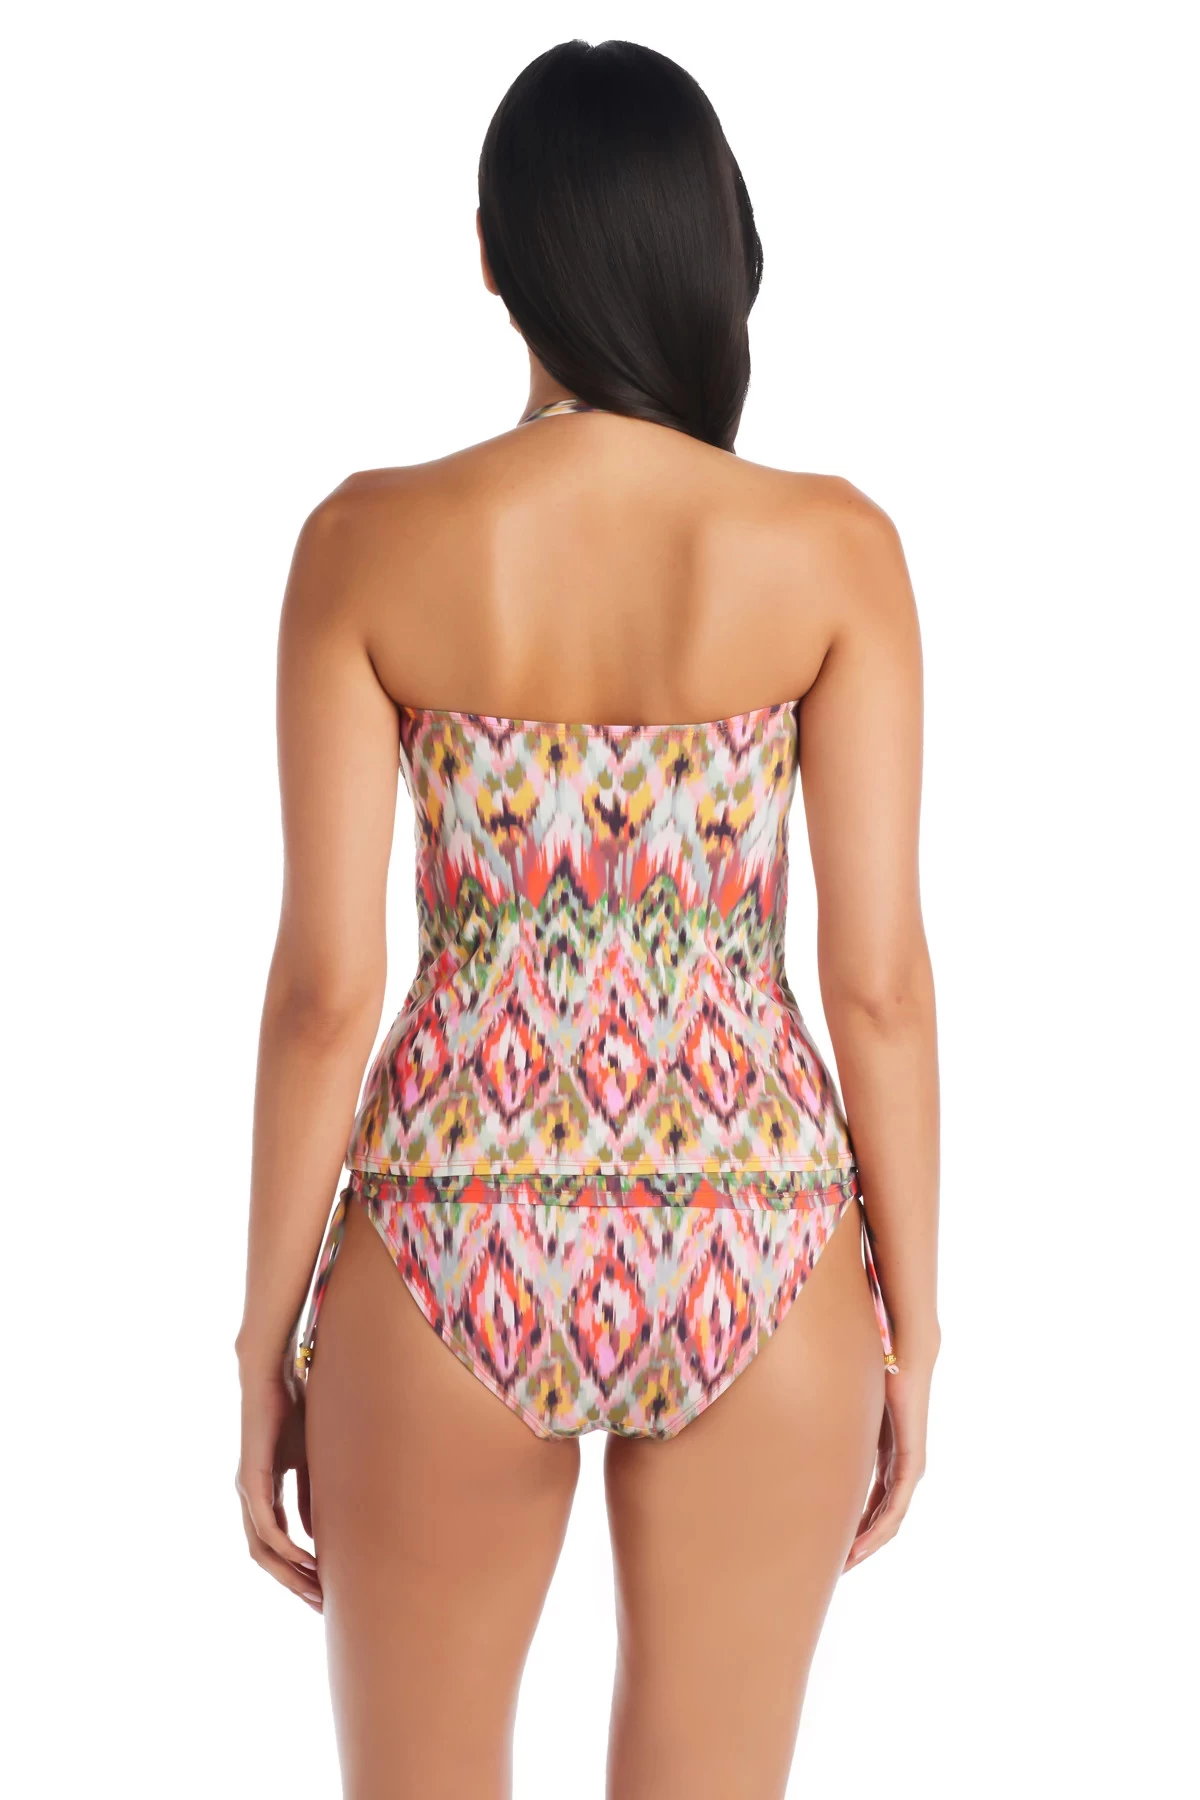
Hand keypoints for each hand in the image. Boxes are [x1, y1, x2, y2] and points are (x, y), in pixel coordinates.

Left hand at [235, 1360, 321, 1610]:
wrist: (272, 1373)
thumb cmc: (293, 1408)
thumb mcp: (310, 1459)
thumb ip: (311, 1493)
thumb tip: (321, 1531)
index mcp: (262, 1492)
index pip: (275, 1544)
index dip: (296, 1570)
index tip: (323, 1589)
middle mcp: (249, 1497)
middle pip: (265, 1558)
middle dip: (293, 1584)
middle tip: (321, 1606)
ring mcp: (247, 1490)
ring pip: (262, 1550)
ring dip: (289, 1574)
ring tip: (316, 1590)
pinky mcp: (250, 1479)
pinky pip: (265, 1526)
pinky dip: (283, 1547)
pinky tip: (305, 1559)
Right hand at [844, 1354, 933, 1569]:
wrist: (904, 1354)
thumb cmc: (873, 1371)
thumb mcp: (847, 1409)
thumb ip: (831, 1422)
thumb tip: (792, 1415)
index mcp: (885, 1457)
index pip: (871, 1503)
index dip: (853, 1528)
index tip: (831, 1548)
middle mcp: (901, 1468)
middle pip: (880, 1519)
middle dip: (859, 1546)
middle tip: (835, 1569)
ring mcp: (909, 1467)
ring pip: (889, 1519)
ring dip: (868, 1545)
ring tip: (846, 1564)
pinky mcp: (911, 1463)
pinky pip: (896, 1506)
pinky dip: (879, 1528)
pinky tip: (863, 1544)